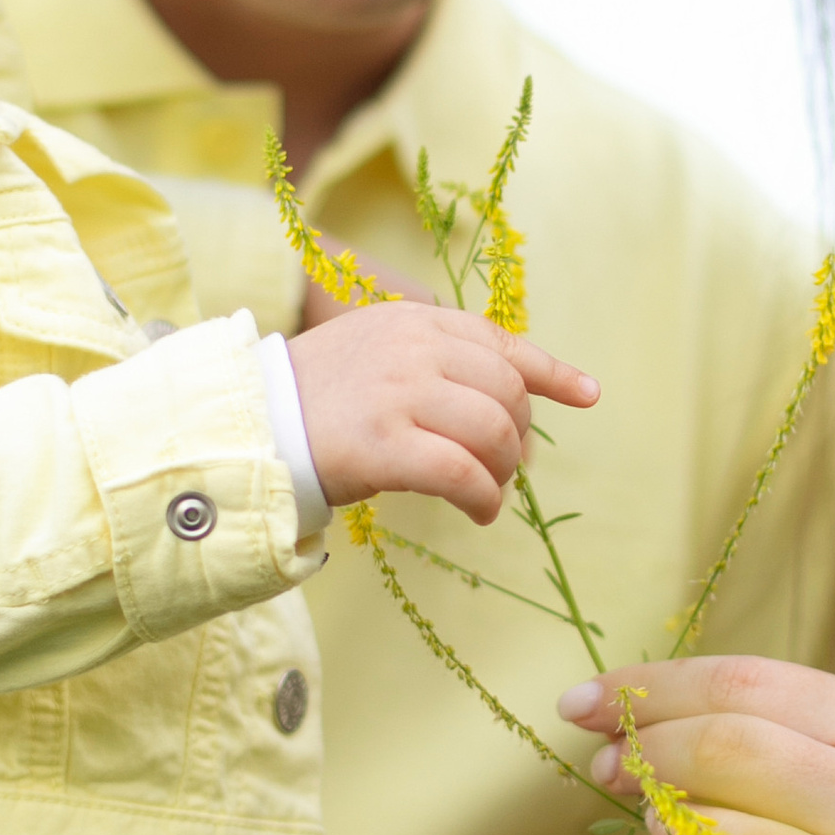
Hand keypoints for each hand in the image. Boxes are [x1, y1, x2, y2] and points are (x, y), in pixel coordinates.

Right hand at [288, 304, 595, 527]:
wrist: (247, 421)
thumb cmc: (313, 399)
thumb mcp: (376, 353)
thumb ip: (434, 361)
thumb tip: (508, 403)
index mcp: (415, 323)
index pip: (500, 342)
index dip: (551, 372)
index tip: (587, 395)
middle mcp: (414, 348)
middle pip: (507, 393)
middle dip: (517, 436)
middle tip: (501, 469)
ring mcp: (400, 393)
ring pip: (494, 433)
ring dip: (502, 473)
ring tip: (485, 493)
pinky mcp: (384, 444)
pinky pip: (463, 473)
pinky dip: (483, 497)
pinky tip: (478, 511)